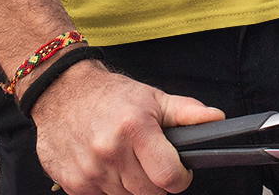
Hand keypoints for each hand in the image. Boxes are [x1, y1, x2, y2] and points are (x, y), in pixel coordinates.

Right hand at [31, 60, 222, 194]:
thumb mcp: (152, 97)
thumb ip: (187, 112)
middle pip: (149, 192)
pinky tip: (106, 164)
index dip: (180, 178)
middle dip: (157, 181)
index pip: (167, 177)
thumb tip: (217, 119)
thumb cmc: (111, 95)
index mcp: (135, 128)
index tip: (180, 172)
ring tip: (126, 157)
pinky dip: (109, 186)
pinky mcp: (72, 185)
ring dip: (132, 183)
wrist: (61, 93)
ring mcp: (90, 171)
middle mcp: (110, 152)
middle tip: (151, 160)